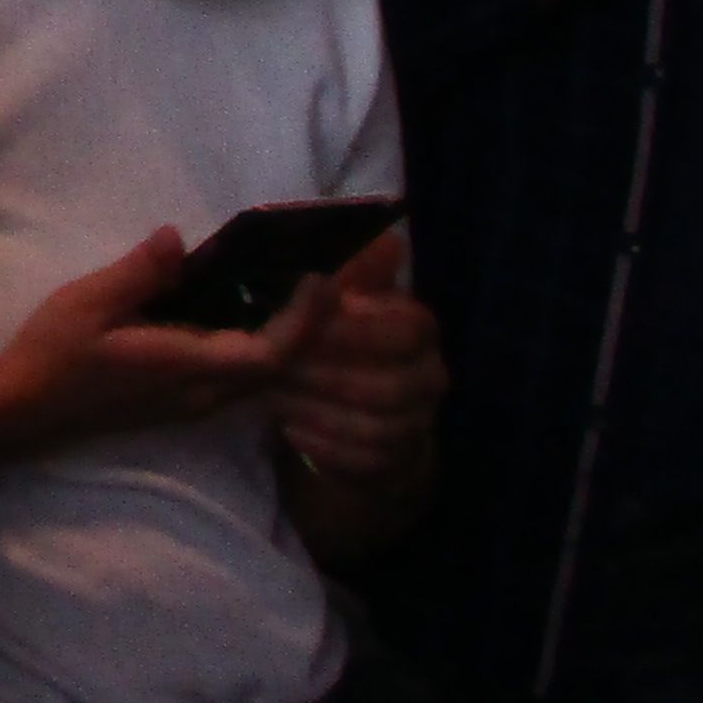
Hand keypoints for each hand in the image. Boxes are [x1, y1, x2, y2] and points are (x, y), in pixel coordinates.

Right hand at [0, 229, 332, 448]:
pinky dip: (261, 344)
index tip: (316, 277)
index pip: (268, 354)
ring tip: (293, 287)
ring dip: (287, 336)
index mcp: (185, 368)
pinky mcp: (184, 400)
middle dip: (308, 325)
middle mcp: (203, 394)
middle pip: (277, 367)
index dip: (302, 320)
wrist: (26, 409)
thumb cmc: (55, 354)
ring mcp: (194, 402)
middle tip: (318, 273)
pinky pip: (241, 375)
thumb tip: (178, 238)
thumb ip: (139, 273)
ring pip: (262, 374)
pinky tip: (249, 311)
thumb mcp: (88, 302)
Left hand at [267, 227, 440, 487]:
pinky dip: (322, 444)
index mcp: (420, 330)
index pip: (406, 330)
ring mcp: (417, 424)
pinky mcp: (394, 462)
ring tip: (272, 393)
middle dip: (326, 375)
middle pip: (389, 386)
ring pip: (376, 427)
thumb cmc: (336, 337)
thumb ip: (354, 269)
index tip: (303, 324)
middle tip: (273, 366)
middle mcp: (431, 378)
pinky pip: (363, 460)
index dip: (354, 329)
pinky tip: (288, 426)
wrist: (352, 407)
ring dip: (318, 409)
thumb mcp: (339, 297)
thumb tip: (385, 240)